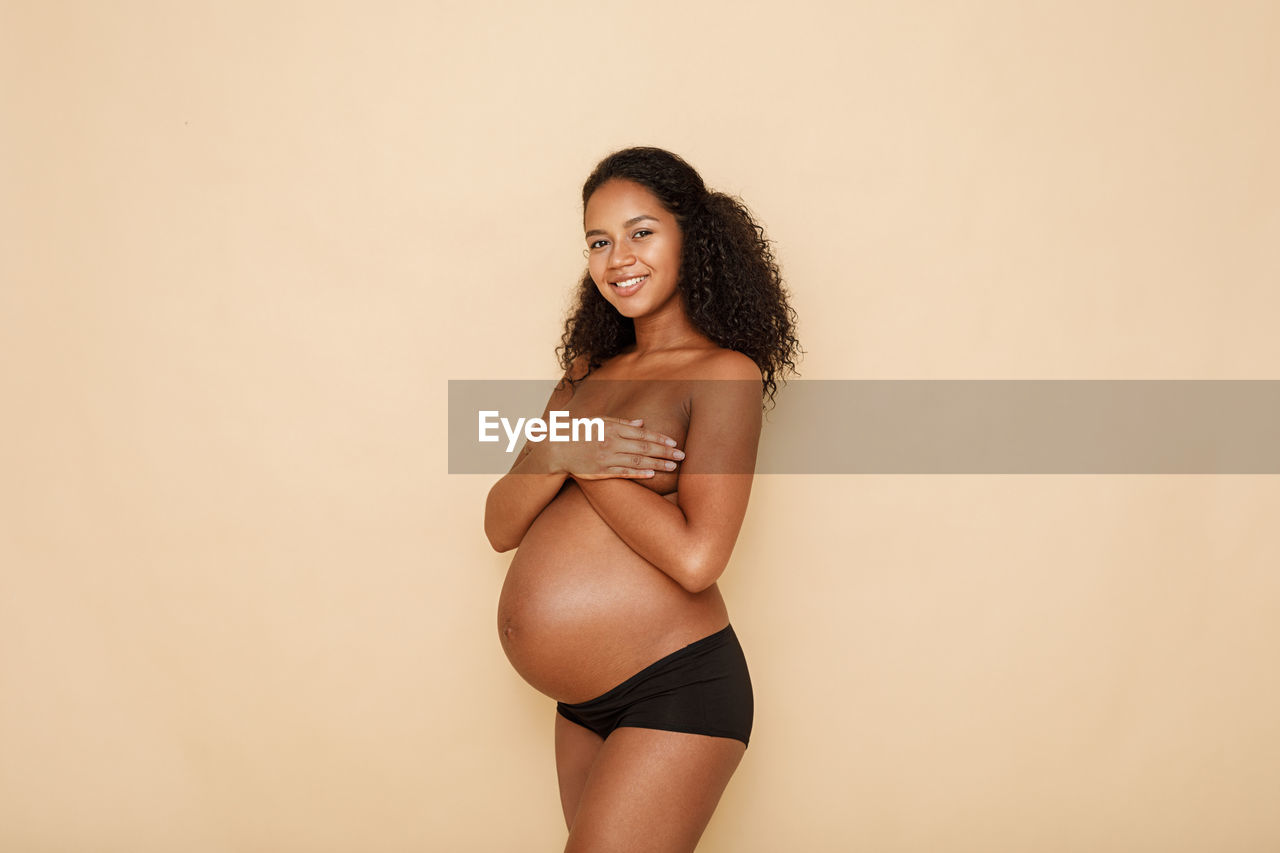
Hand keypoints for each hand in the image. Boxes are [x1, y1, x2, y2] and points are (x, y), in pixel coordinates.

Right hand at [550, 416, 684, 479]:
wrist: (557, 448)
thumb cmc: (580, 432)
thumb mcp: (599, 421)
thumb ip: (621, 422)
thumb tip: (642, 423)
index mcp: (612, 428)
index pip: (642, 433)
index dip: (659, 438)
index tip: (674, 442)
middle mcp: (611, 442)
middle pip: (644, 447)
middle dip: (665, 451)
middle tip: (682, 455)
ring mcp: (607, 458)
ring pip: (637, 461)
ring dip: (657, 464)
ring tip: (673, 466)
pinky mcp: (601, 471)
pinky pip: (624, 473)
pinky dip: (639, 474)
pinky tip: (652, 475)